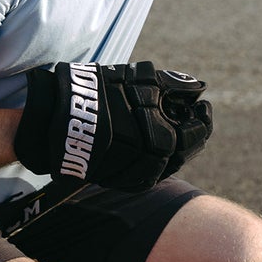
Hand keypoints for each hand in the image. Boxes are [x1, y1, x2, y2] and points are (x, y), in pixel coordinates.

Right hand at [14, 62, 213, 191]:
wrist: (58, 118)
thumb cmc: (101, 94)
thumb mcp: (141, 80)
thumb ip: (174, 86)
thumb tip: (200, 89)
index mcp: (165, 139)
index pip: (198, 133)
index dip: (203, 117)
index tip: (201, 105)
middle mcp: (154, 163)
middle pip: (184, 151)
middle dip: (189, 131)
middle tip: (185, 114)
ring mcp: (135, 175)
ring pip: (166, 165)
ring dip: (172, 146)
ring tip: (166, 126)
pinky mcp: (118, 181)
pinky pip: (145, 173)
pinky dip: (153, 158)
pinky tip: (148, 144)